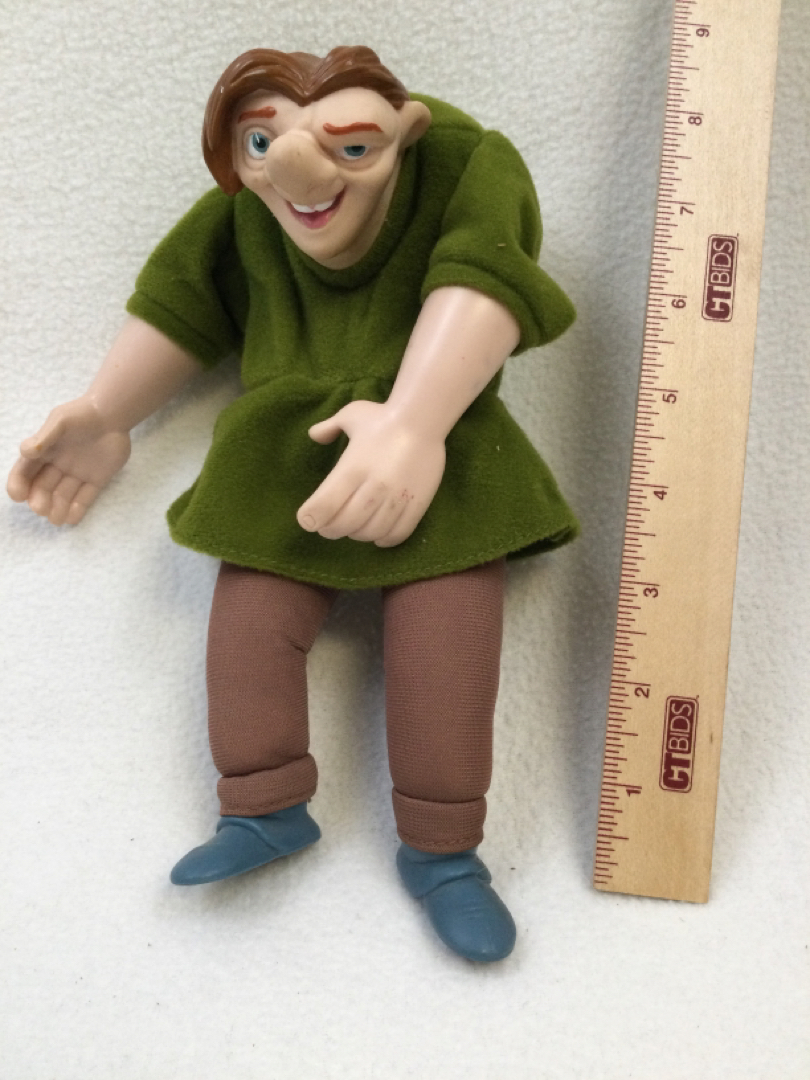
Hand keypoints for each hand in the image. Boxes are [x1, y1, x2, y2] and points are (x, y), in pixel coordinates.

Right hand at [6, 397, 130, 524]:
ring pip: (63, 496)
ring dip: (57, 509)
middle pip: (43, 488)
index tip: (18, 495)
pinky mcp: (96, 480)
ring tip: (55, 519)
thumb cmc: (82, 414)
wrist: (113, 414)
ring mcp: (77, 474)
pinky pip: (85, 498)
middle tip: (40, 508)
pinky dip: (78, 509)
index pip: (25, 471)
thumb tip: (26, 452)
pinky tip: (71, 519)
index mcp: (44, 452)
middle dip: (39, 500)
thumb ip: (45, 437)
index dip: (19, 484)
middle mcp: (57, 466)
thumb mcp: (60, 421)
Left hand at [297, 400, 445, 546]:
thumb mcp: (351, 415)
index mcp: (352, 468)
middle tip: (328, 527)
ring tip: (354, 527)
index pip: (325, 505)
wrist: (423, 419)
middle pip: (345, 524)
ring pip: (371, 532)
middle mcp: (373, 487)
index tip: (308, 520)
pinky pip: (398, 533)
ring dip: (357, 534)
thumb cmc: (383, 417)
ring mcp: (397, 498)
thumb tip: (314, 434)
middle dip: (331, 530)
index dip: (311, 518)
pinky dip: (384, 539)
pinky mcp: (417, 504)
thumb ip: (329, 427)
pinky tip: (377, 534)